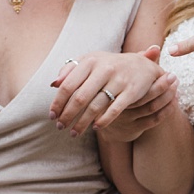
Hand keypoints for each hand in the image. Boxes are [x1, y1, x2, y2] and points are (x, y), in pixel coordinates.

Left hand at [49, 47, 176, 139]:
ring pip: (96, 106)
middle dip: (67, 115)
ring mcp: (119, 80)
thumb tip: (54, 84)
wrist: (142, 65)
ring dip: (82, 122)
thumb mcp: (91, 61)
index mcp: (90, 61)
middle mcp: (104, 69)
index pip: (68, 85)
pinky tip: (95, 127)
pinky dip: (104, 120)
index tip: (52, 116)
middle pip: (80, 97)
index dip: (58, 103)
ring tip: (74, 133)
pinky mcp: (132, 91)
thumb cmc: (109, 65)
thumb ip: (71, 70)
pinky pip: (115, 109)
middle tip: (60, 127)